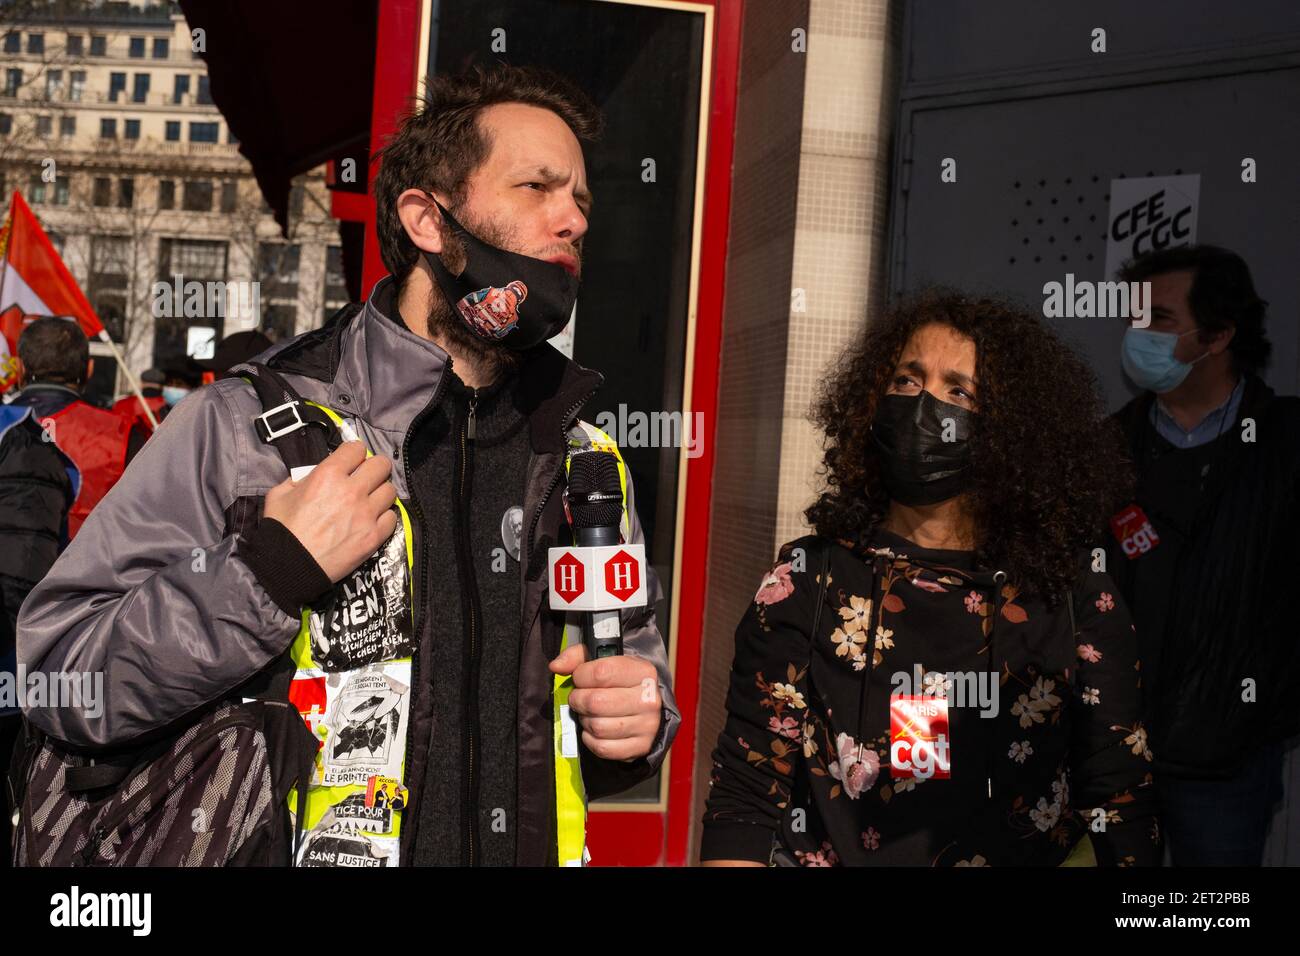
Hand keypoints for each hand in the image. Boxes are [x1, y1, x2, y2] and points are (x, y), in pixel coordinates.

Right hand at [263, 440, 397, 582]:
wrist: (289, 567)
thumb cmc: (281, 530)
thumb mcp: (280, 494)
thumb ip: (300, 478)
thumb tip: (313, 474)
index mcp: (328, 475)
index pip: (356, 448)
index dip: (354, 452)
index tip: (351, 461)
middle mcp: (352, 490)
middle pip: (381, 465)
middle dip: (374, 468)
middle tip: (366, 478)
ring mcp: (366, 514)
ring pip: (390, 490)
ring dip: (380, 493)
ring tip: (370, 501)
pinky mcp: (374, 536)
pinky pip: (393, 517)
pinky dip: (385, 517)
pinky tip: (373, 520)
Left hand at [549, 643, 661, 761]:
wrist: (646, 705)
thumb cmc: (621, 681)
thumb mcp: (603, 660)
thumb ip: (577, 657)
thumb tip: (556, 666)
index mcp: (642, 672)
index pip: (601, 673)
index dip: (581, 676)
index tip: (580, 677)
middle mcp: (648, 699)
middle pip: (596, 702)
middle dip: (579, 699)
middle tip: (580, 697)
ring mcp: (647, 725)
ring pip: (597, 727)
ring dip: (585, 720)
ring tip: (590, 713)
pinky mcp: (640, 746)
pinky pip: (602, 747)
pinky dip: (591, 739)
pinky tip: (595, 729)